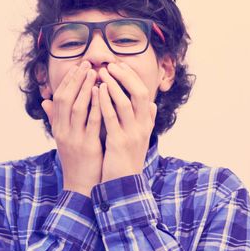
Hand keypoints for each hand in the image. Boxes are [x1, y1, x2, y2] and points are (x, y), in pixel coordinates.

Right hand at [41, 61, 102, 195]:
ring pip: (78, 108)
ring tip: (96, 73)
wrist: (81, 186)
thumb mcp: (63, 138)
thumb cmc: (76, 159)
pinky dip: (97, 106)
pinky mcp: (87, 146)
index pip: (59, 98)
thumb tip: (45, 101)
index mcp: (58, 128)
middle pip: (66, 99)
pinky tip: (103, 94)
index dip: (68, 81)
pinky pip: (92, 122)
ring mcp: (74, 138)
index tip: (78, 66)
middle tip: (87, 64)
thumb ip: (56, 119)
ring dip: (86, 88)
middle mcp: (63, 131)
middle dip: (76, 80)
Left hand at [97, 62, 157, 182]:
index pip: (143, 93)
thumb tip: (152, 105)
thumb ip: (147, 121)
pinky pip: (111, 118)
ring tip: (101, 73)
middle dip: (125, 77)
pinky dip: (104, 102)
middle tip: (110, 65)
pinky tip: (97, 92)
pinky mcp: (119, 142)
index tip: (119, 65)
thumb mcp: (140, 138)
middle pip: (139, 93)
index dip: (132, 77)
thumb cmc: (128, 159)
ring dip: (114, 85)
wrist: (124, 185)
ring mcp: (132, 134)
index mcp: (146, 123)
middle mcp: (142, 126)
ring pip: (126, 103)